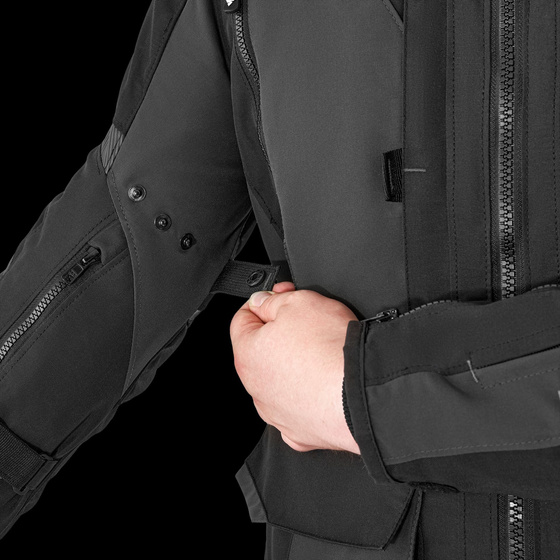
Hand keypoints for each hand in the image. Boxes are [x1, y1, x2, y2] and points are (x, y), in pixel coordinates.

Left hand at [229, 282, 359, 453]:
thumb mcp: (299, 302)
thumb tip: (261, 302)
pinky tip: (325, 382)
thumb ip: (272, 301)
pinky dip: (309, 394)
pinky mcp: (300, 431)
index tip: (283, 297)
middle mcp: (256, 389)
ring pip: (280, 381)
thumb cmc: (331, 350)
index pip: (243, 319)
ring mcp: (277, 413)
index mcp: (248, 354)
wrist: (364, 392)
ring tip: (322, 354)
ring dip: (295, 365)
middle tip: (308, 323)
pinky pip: (299, 406)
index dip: (265, 302)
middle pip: (261, 351)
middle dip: (281, 334)